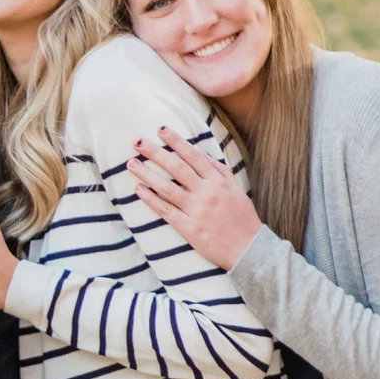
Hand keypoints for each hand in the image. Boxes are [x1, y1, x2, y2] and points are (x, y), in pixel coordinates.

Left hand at [130, 128, 261, 269]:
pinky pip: (165, 211)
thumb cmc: (243, 219)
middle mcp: (206, 192)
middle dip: (156, 152)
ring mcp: (197, 210)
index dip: (176, 141)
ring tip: (131, 163)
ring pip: (167, 187)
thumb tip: (204, 156)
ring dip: (147, 173)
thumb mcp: (236, 190)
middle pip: (177, 167)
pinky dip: (151, 199)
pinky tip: (138, 189)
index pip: (194, 155)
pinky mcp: (189, 228)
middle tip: (138, 142)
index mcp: (218, 181)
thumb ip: (221, 171)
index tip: (161, 129)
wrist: (248, 249)